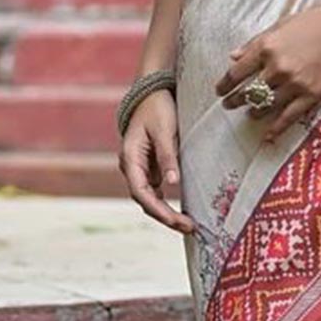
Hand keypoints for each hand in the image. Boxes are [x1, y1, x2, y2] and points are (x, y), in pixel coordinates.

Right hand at [119, 87, 194, 233]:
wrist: (151, 91)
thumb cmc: (157, 107)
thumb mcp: (165, 130)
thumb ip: (168, 157)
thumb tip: (173, 185)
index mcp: (130, 158)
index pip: (141, 193)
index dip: (159, 210)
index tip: (177, 221)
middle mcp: (131, 167)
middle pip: (146, 201)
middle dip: (166, 217)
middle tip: (191, 228)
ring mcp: (140, 169)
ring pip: (151, 199)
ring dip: (167, 213)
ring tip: (189, 225)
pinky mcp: (150, 168)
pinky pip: (157, 192)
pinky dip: (168, 203)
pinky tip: (184, 212)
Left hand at [217, 1, 320, 142]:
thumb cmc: (317, 21)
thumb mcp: (283, 24)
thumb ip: (257, 41)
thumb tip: (234, 55)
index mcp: (267, 47)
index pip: (237, 72)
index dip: (225, 84)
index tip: (219, 90)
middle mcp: (277, 67)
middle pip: (248, 91)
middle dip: (235, 100)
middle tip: (229, 105)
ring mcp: (294, 83)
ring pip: (266, 105)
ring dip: (254, 111)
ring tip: (250, 113)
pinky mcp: (311, 95)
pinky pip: (288, 117)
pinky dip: (276, 128)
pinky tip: (267, 136)